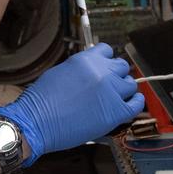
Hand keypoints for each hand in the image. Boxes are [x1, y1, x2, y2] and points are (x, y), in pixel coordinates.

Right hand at [0, 44, 143, 166]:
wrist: (36, 122)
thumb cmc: (41, 101)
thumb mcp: (60, 72)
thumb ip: (80, 69)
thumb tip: (90, 71)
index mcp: (87, 60)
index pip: (107, 51)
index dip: (106, 60)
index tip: (105, 67)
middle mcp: (102, 73)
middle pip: (122, 66)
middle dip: (116, 74)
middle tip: (110, 83)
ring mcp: (111, 92)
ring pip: (131, 84)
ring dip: (124, 89)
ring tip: (117, 96)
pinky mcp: (116, 112)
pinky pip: (136, 104)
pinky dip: (136, 102)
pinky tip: (132, 102)